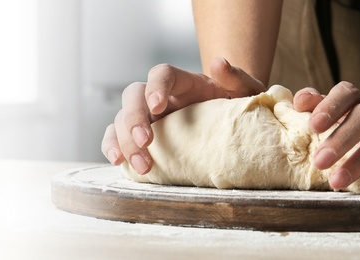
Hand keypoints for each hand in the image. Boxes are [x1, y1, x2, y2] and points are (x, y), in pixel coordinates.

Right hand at [101, 58, 266, 173]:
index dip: (155, 87)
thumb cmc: (238, 107)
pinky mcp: (139, 137)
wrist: (233, 128)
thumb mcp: (246, 92)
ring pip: (121, 119)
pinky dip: (112, 147)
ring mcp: (146, 117)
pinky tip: (120, 163)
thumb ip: (237, 78)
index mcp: (183, 83)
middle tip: (145, 141)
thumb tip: (219, 64)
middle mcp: (159, 97)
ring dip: (124, 141)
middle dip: (134, 118)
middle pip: (134, 96)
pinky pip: (116, 138)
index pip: (161, 74)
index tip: (157, 105)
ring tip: (142, 166)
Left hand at [292, 81, 359, 188]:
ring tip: (338, 181)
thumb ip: (312, 105)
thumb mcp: (327, 115)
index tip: (313, 126)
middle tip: (320, 162)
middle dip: (342, 140)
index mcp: (354, 100)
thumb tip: (300, 102)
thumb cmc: (343, 127)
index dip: (331, 107)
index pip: (346, 93)